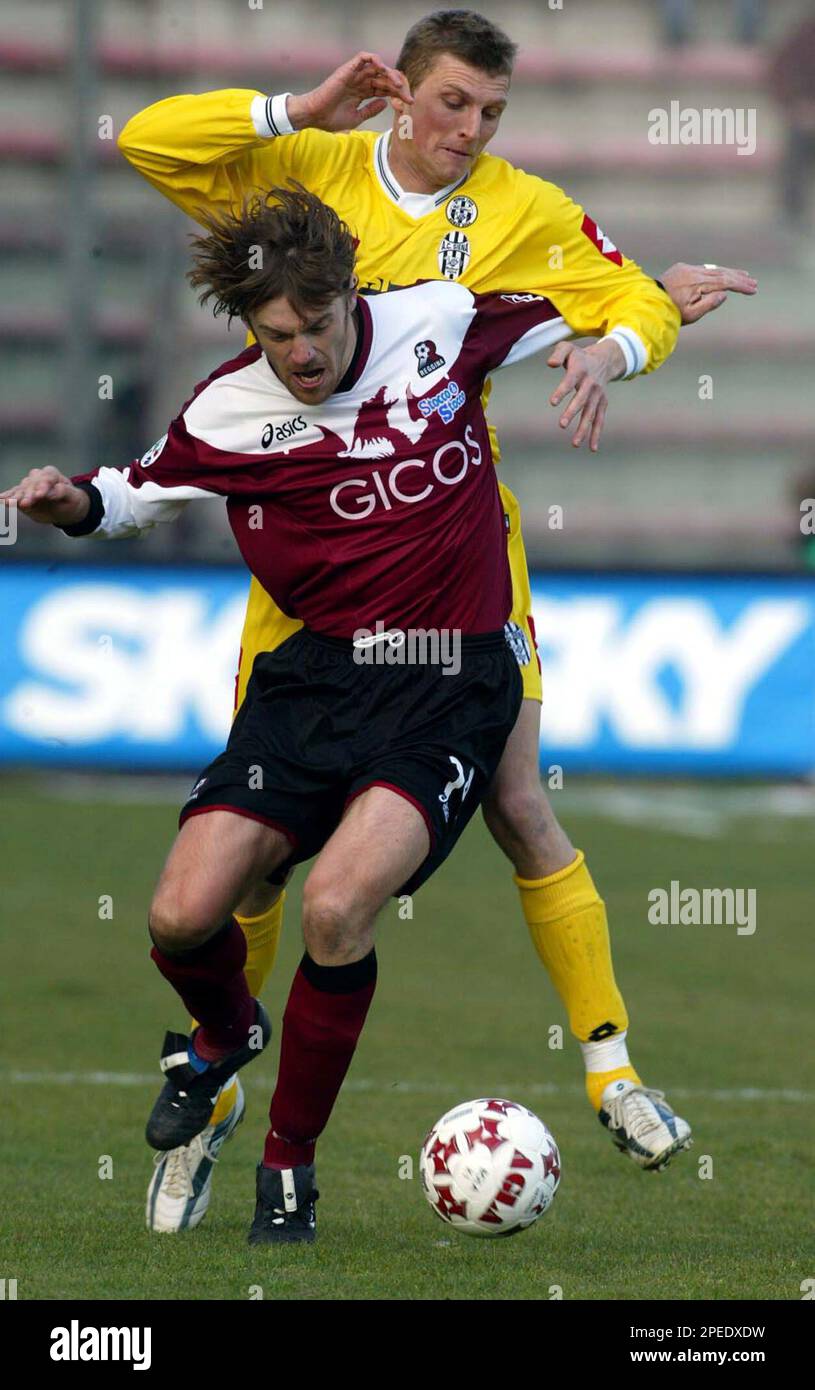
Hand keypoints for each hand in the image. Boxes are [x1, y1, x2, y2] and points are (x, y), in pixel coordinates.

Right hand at [0, 467, 89, 524]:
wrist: (64, 508)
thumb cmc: (70, 501)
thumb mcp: (72, 497)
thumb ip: (63, 492)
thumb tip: (52, 491)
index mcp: (51, 474)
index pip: (47, 478)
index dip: (43, 487)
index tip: (40, 495)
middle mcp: (37, 477)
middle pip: (32, 484)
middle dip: (28, 494)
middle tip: (26, 503)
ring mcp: (28, 485)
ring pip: (21, 489)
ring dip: (16, 497)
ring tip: (10, 502)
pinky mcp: (21, 494)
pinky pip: (13, 495)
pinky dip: (7, 498)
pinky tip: (1, 500)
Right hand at [287, 52, 412, 132]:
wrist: (315, 115)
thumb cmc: (332, 118)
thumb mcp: (357, 117)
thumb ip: (371, 110)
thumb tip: (385, 102)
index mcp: (363, 93)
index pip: (385, 89)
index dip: (399, 93)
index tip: (410, 102)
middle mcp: (360, 81)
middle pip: (384, 78)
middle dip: (398, 85)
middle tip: (408, 94)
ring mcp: (355, 74)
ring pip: (377, 67)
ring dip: (389, 73)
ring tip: (398, 83)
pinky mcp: (348, 69)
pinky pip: (363, 57)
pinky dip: (374, 59)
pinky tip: (383, 68)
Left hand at [547, 341, 620, 450]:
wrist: (604, 360)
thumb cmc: (578, 356)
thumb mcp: (567, 348)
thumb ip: (558, 353)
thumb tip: (550, 364)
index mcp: (581, 370)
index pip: (570, 381)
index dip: (562, 391)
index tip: (552, 402)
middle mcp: (591, 384)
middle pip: (581, 400)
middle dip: (572, 412)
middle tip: (561, 425)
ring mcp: (598, 395)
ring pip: (591, 414)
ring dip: (584, 428)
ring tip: (575, 444)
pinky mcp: (602, 403)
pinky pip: (600, 420)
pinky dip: (596, 434)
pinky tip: (592, 448)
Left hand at [660, 262, 756, 324]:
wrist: (647, 303)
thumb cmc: (670, 313)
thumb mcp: (691, 315)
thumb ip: (709, 304)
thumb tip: (725, 294)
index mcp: (698, 283)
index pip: (725, 282)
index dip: (740, 285)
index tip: (753, 289)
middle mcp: (694, 272)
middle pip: (722, 273)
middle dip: (739, 278)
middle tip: (753, 283)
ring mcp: (687, 268)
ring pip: (713, 269)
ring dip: (729, 273)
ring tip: (744, 276)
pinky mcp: (682, 268)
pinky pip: (703, 269)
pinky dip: (715, 272)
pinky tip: (723, 274)